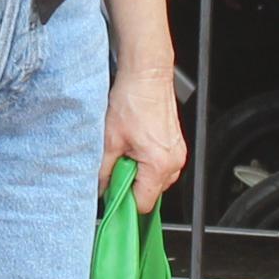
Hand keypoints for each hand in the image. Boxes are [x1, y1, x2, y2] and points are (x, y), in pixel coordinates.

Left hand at [103, 61, 186, 214]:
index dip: (124, 201)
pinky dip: (147, 161)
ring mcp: (178, 152)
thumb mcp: (109, 139)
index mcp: (159, 164)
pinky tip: (135, 144)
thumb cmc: (133, 99)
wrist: (147, 75)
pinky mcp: (177, 144)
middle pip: (152, 192)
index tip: (112, 193)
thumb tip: (100, 187)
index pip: (143, 203)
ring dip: (140, 172)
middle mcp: (174, 161)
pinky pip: (162, 164)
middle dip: (132, 184)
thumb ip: (103, 170)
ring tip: (127, 151)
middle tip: (117, 165)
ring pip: (157, 179)